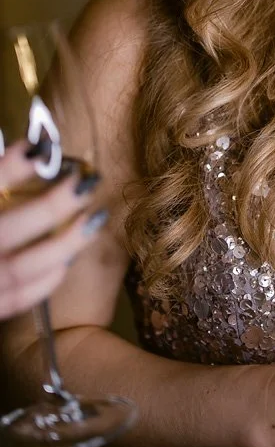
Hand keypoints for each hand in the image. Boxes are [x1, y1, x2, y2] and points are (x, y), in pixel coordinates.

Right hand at [0, 140, 106, 319]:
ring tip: (94, 218)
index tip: (43, 147)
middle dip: (51, 207)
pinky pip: (18, 299)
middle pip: (7, 230)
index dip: (11, 167)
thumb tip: (34, 151)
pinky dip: (47, 278)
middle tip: (85, 183)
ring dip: (63, 243)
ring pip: (19, 269)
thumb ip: (2, 178)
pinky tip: (69, 258)